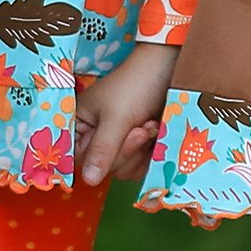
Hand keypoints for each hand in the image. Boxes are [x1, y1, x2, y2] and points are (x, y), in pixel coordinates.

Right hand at [76, 41, 178, 187]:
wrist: (170, 69)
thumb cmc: (136, 86)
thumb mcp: (116, 117)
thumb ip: (102, 150)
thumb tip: (89, 181)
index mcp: (80, 126)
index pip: (80, 159)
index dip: (99, 156)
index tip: (117, 139)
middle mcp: (96, 137)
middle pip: (105, 168)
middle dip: (126, 149)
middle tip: (140, 128)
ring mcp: (119, 143)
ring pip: (125, 169)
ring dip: (141, 150)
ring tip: (149, 125)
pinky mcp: (140, 147)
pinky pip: (141, 166)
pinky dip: (151, 153)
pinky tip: (157, 131)